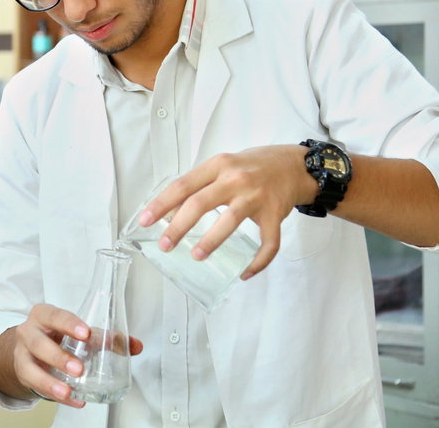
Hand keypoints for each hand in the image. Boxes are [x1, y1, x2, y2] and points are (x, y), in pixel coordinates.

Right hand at [10, 303, 142, 406]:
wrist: (33, 349)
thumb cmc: (59, 335)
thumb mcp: (81, 333)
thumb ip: (108, 338)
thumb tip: (135, 346)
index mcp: (44, 315)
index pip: (55, 315)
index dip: (69, 324)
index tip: (85, 334)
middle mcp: (29, 332)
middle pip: (38, 342)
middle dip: (59, 356)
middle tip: (79, 369)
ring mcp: (22, 354)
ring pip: (30, 368)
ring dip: (50, 381)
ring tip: (69, 391)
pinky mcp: (22, 373)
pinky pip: (35, 386)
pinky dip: (55, 395)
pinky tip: (72, 399)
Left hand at [138, 145, 316, 278]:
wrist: (293, 165)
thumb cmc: (252, 167)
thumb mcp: (224, 166)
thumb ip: (200, 185)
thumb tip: (170, 212)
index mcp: (219, 165)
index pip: (184, 184)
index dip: (162, 203)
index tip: (144, 220)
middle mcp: (236, 179)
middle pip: (201, 202)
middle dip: (179, 226)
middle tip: (165, 244)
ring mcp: (257, 196)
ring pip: (230, 220)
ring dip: (211, 241)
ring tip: (196, 255)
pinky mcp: (275, 214)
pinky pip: (268, 243)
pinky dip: (257, 261)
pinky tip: (245, 273)